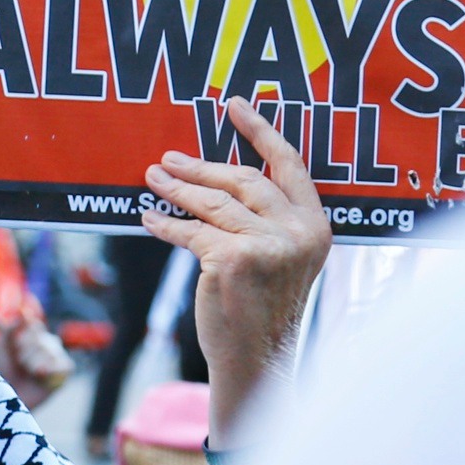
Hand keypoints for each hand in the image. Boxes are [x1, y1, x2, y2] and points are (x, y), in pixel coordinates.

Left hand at [0, 315, 74, 409]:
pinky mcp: (64, 373)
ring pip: (51, 352)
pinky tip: (40, 375)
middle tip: (20, 363)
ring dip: (35, 363)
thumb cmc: (5, 370)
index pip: (35, 326)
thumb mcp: (3, 346)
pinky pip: (64, 365)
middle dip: (27, 353)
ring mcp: (56, 358)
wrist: (9, 394)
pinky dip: (51, 369)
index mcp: (34, 335)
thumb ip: (12, 328)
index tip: (16, 345)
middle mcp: (47, 344)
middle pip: (42, 340)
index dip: (25, 336)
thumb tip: (24, 312)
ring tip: (29, 372)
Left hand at [140, 96, 330, 448]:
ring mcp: (269, 244)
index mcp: (316, 224)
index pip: (288, 163)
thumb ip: (264, 217)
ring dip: (176, 189)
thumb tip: (214, 174)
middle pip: (242, 179)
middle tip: (168, 158)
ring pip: (212, 202)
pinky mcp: (234, 258)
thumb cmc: (262, 307)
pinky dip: (165, 225)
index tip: (234, 103)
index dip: (259, 130)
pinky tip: (149, 219)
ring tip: (152, 178)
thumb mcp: (279, 256)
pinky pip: (191, 231)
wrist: (257, 361)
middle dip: (200, 166)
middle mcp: (298, 231)